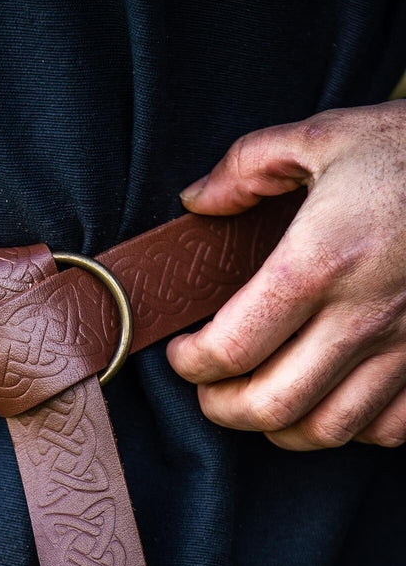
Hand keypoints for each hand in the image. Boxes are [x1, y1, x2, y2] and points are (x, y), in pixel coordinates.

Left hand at [166, 101, 405, 449]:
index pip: (231, 347)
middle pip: (272, 406)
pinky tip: (333, 400)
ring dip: (280, 427)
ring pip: (328, 429)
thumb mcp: (322, 135)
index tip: (181, 352)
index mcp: (318, 263)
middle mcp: (362, 316)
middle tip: (209, 390)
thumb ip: (247, 167)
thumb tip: (196, 202)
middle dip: (223, 410)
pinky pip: (390, 428)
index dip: (191, 363)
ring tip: (261, 402)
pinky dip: (352, 429)